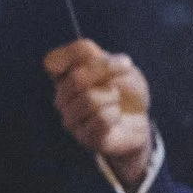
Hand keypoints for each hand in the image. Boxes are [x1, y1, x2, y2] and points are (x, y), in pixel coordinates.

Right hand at [43, 41, 153, 188]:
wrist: (139, 120)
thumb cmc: (125, 90)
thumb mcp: (121, 66)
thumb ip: (107, 61)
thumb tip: (106, 69)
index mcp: (64, 77)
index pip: (52, 61)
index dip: (74, 55)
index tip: (95, 55)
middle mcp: (62, 98)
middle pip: (76, 79)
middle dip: (106, 73)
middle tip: (120, 77)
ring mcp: (71, 120)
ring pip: (89, 100)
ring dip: (112, 96)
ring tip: (116, 100)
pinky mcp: (85, 138)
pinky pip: (101, 119)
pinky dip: (115, 114)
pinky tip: (115, 116)